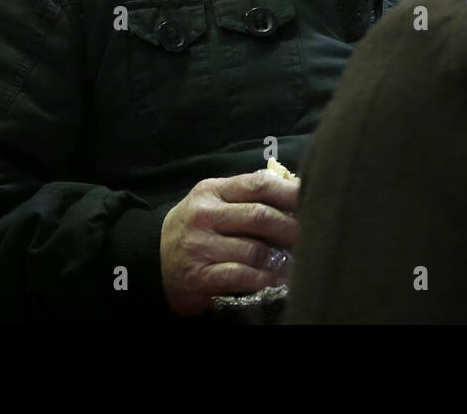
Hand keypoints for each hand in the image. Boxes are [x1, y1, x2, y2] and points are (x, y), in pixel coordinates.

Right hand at [160, 170, 298, 315]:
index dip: (289, 192)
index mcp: (212, 191)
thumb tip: (293, 189)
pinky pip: (239, 275)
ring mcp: (199, 246)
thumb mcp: (213, 202)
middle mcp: (203, 215)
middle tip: (311, 236)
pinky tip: (278, 281)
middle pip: (259, 216)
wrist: (153, 260)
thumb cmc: (196, 228)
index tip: (312, 199)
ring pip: (253, 249)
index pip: (257, 184)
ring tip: (300, 263)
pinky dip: (264, 279)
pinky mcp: (198, 275)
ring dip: (282, 259)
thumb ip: (245, 195)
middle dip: (291, 228)